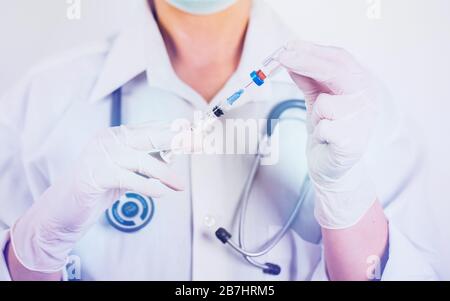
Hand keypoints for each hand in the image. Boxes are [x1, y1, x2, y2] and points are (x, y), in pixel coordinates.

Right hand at [11, 123, 184, 271]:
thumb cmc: (99, 188)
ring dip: (165, 174)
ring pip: (142, 160)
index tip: (198, 133)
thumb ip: (148, 161)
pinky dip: (147, 186)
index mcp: (117, 135)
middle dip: (179, 140)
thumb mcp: (127, 171)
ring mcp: (100, 155)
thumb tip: (176, 153)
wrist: (63, 210)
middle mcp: (109, 139)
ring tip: (181, 186)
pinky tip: (161, 193)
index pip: (153, 129)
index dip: (177, 131)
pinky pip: (128, 179)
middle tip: (200, 143)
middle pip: (151, 137)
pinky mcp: (95, 175)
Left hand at [278, 40, 378, 228]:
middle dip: (306, 62)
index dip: (313, 50)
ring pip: (326, 104)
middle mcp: (367, 99)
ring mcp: (363, 121)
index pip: (340, 58)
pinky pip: (323, 128)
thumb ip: (308, 77)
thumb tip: (291, 55)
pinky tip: (326, 140)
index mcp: (361, 84)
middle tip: (281, 57)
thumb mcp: (316, 98)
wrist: (331, 166)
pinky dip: (318, 132)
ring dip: (316, 114)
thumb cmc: (326, 128)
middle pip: (337, 71)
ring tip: (322, 124)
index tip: (288, 46)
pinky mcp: (352, 143)